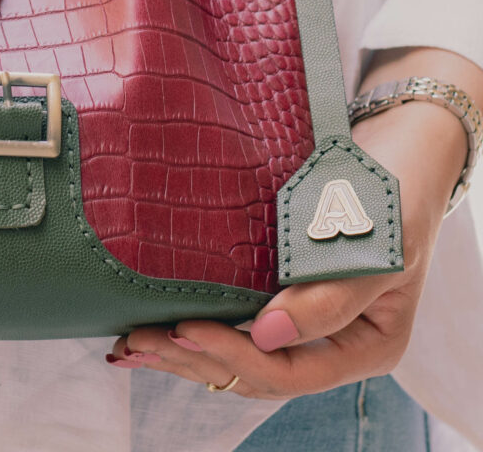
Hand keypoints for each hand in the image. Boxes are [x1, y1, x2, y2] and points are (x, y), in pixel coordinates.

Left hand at [107, 97, 467, 396]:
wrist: (397, 155)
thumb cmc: (392, 196)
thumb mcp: (376, 244)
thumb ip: (331, 295)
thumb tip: (266, 335)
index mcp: (366, 345)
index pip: (289, 371)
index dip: (234, 355)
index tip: (185, 328)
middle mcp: (331, 344)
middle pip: (254, 371)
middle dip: (194, 360)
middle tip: (136, 342)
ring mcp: (303, 323)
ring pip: (238, 357)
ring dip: (183, 354)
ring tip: (129, 346)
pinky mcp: (278, 296)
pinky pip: (233, 327)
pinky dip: (193, 331)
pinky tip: (150, 331)